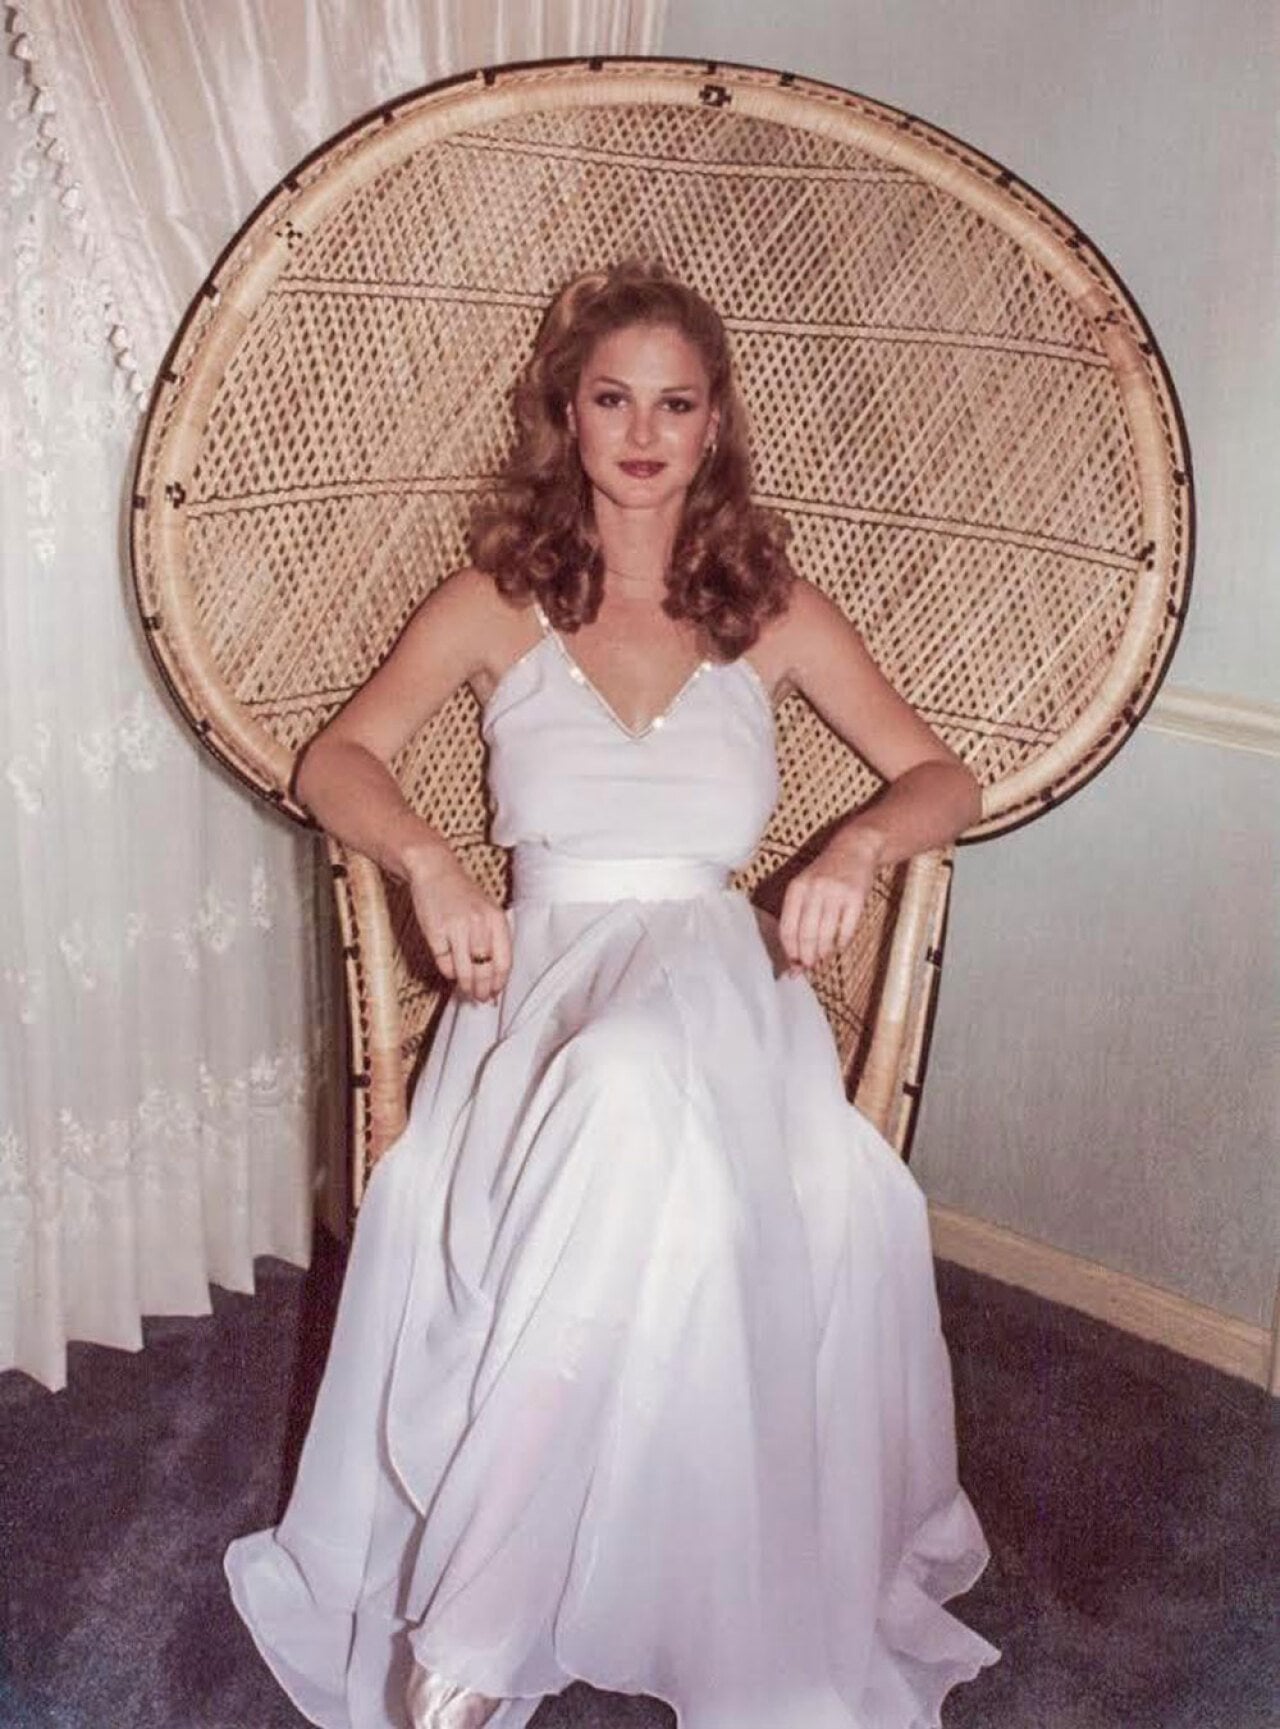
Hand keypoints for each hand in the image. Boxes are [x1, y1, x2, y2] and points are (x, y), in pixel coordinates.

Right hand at [407, 851, 510, 1003]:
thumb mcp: (486, 911)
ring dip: (467, 986)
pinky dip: (448, 971)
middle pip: (485, 970)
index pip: (504, 961)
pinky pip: (444, 963)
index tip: (496, 993)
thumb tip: (494, 976)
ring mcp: (456, 928)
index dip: (500, 982)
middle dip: (483, 989)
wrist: (435, 871)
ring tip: (468, 992)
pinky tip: (452, 972)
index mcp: (496, 919)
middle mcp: (479, 924)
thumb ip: (493, 940)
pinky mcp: (435, 932)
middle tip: (481, 998)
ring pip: (465, 971)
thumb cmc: (462, 893)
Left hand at [778, 829, 880, 973]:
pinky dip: (841, 944)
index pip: (787, 928)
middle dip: (806, 957)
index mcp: (796, 889)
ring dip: (823, 953)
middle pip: (806, 934)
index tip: (793, 964)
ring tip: (822, 958)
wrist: (854, 849)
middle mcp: (814, 890)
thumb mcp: (804, 887)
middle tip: (808, 966)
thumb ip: (798, 916)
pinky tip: (838, 946)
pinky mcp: (856, 897)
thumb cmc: (825, 874)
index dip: (789, 951)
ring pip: (826, 935)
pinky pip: (846, 930)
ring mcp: (836, 893)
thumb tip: (794, 954)